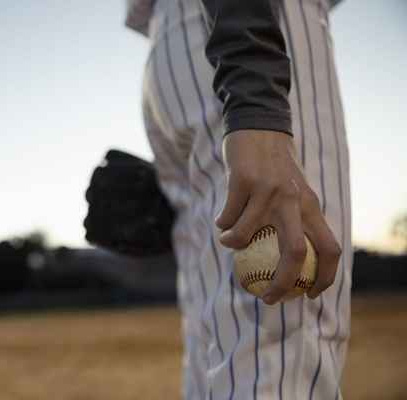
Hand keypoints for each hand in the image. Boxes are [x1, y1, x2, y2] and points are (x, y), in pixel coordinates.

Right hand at [217, 130, 340, 304]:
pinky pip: (228, 216)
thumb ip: (295, 219)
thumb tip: (286, 262)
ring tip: (228, 242)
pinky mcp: (243, 180)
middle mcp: (294, 200)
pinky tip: (222, 220)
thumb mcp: (293, 191)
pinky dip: (222, 224)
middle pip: (294, 252)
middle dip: (281, 283)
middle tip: (267, 297)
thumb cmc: (274, 168)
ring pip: (246, 234)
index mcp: (311, 205)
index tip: (310, 294)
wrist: (258, 128)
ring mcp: (268, 190)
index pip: (330, 248)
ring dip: (232, 244)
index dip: (325, 277)